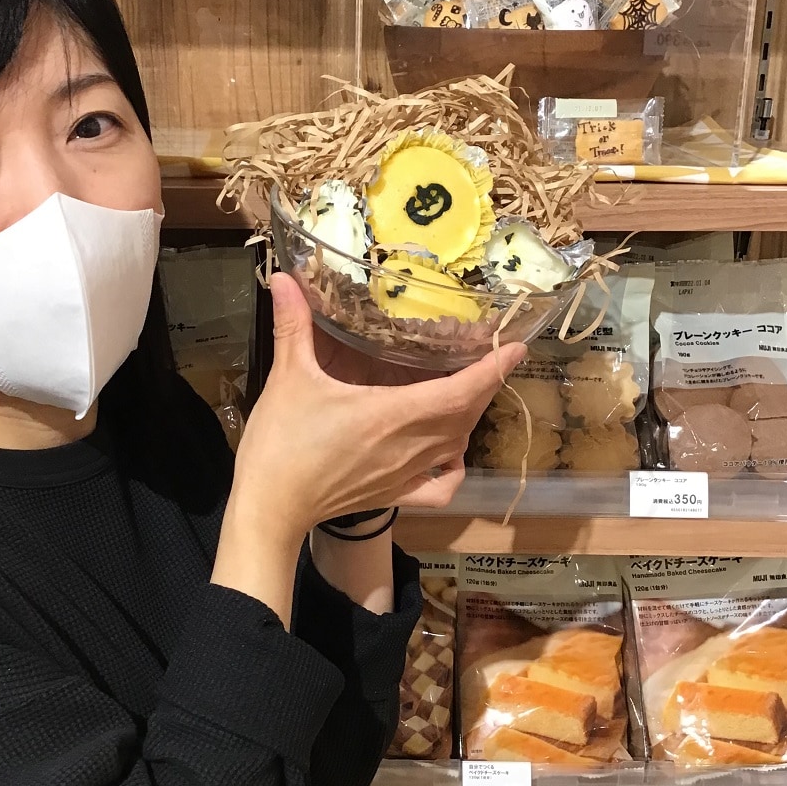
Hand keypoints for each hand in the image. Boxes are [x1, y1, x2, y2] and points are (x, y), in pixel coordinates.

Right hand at [233, 273, 525, 540]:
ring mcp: (406, 476)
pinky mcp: (395, 497)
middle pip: (466, 415)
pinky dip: (454, 468)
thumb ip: (293, 325)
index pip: (461, 390)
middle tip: (487, 358)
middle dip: (483, 386)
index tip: (516, 347)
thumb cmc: (281, 444)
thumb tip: (286, 277)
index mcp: (392, 413)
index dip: (493, 368)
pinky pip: (441, 487)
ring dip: (469, 418)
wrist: (270, 508)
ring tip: (466, 392)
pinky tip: (449, 454)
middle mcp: (410, 446)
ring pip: (457, 445)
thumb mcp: (288, 378)